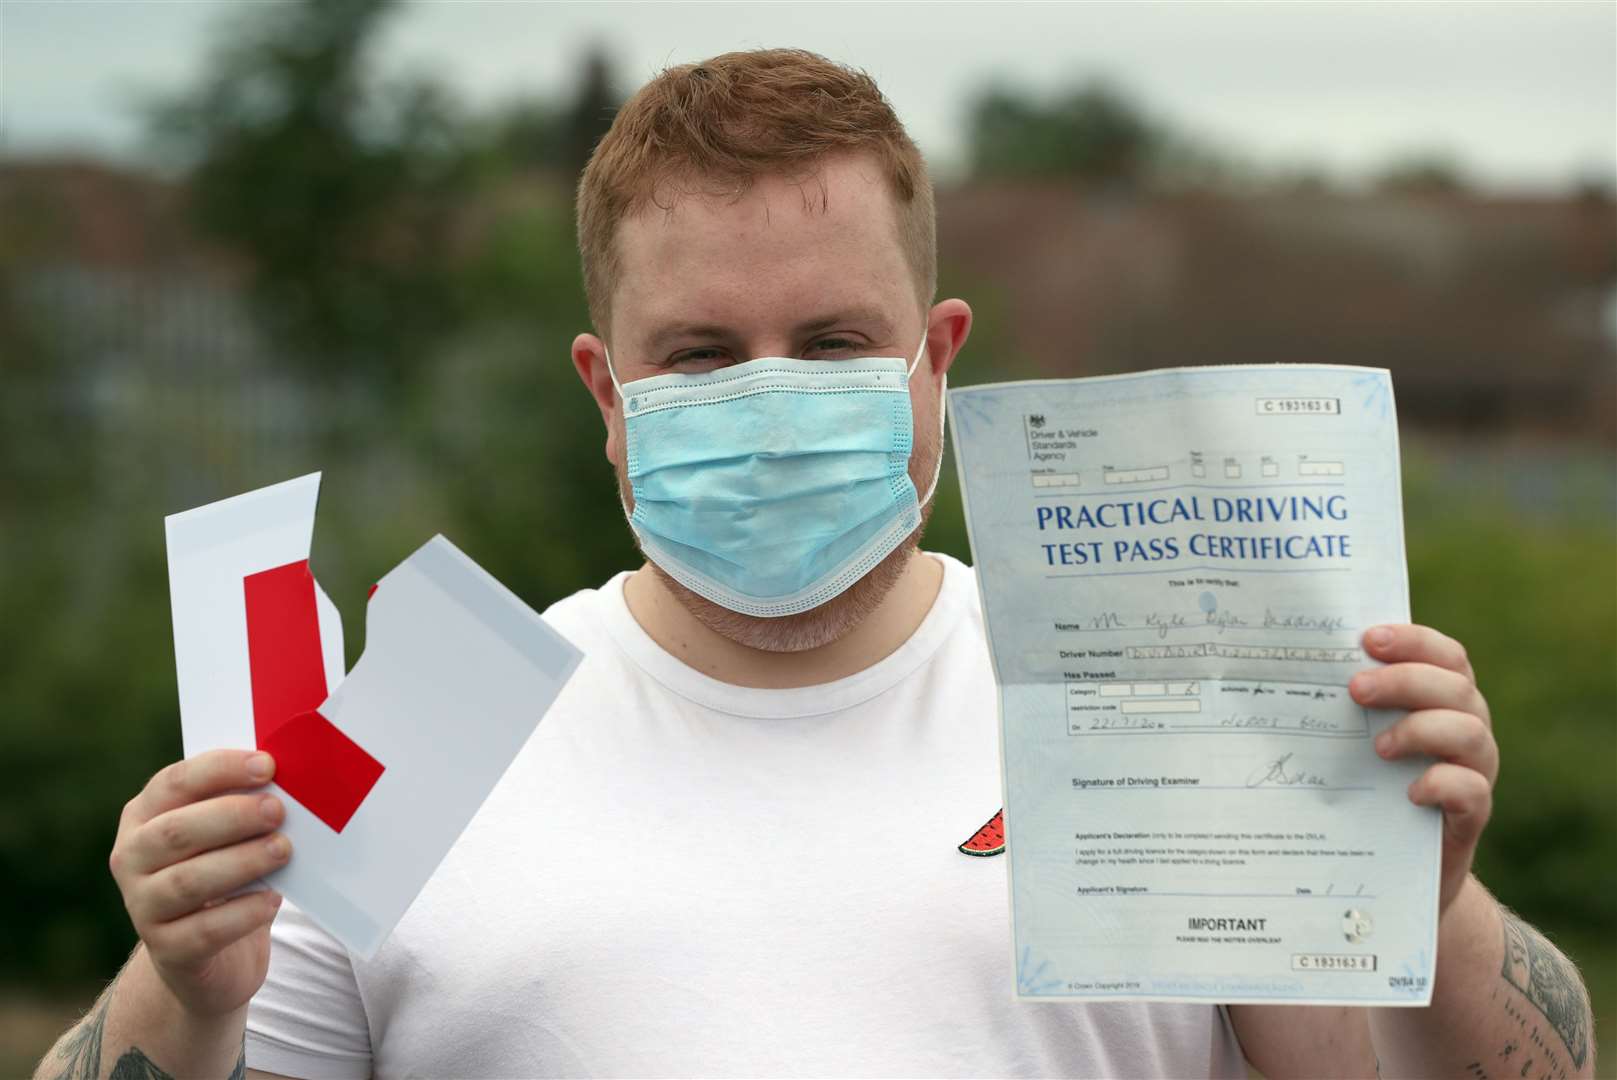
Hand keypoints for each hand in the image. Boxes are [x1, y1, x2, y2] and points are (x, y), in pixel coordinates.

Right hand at [108, 749, 290, 1016]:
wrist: (206, 954)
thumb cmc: (224, 874)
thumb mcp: (227, 836)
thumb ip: (244, 806)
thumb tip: (292, 783)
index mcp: (144, 816)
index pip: (175, 783)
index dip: (220, 770)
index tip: (267, 766)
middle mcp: (133, 859)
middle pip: (175, 831)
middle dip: (231, 816)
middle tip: (278, 811)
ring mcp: (143, 906)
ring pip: (187, 881)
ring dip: (240, 862)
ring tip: (282, 850)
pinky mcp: (167, 951)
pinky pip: (203, 931)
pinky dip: (242, 913)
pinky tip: (271, 900)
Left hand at [1352, 624, 1495, 914]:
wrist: (1395, 864)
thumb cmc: (1370, 784)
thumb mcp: (1357, 739)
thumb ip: (1346, 705)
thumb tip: (1286, 667)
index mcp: (1444, 699)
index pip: (1444, 655)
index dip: (1413, 640)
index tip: (1368, 639)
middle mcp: (1467, 727)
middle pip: (1456, 687)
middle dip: (1405, 681)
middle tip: (1356, 689)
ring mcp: (1475, 770)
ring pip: (1469, 733)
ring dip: (1420, 730)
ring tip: (1376, 747)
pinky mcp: (1472, 814)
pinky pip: (1472, 789)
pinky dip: (1440, 783)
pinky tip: (1408, 792)